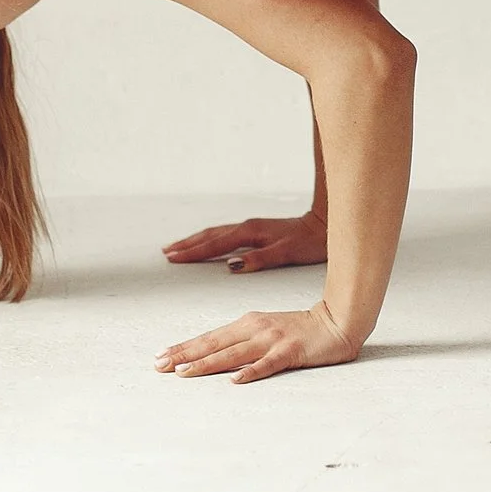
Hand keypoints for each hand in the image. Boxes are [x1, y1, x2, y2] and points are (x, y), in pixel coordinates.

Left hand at [153, 301, 360, 383]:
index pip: (209, 337)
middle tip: (159, 366)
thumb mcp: (266, 330)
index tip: (160, 357)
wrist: (338, 320)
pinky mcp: (290, 352)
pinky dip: (251, 372)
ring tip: (185, 373)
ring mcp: (272, 340)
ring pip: (233, 354)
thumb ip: (242, 341)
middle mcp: (255, 329)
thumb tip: (214, 357)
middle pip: (214, 344)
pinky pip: (267, 364)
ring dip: (207, 364)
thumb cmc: (301, 329)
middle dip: (184, 355)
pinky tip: (235, 380)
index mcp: (247, 323)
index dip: (184, 347)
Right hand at [160, 211, 327, 273]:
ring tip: (178, 247)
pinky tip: (207, 243)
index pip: (215, 243)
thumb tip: (233, 266)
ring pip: (216, 232)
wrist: (323, 225)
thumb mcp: (286, 253)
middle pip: (210, 235)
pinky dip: (210, 238)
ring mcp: (250, 227)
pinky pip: (224, 233)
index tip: (174, 257)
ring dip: (196, 240)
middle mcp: (247, 227)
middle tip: (167, 253)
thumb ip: (260, 259)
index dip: (193, 252)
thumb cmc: (308, 242)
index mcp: (250, 233)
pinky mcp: (255, 230)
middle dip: (188, 244)